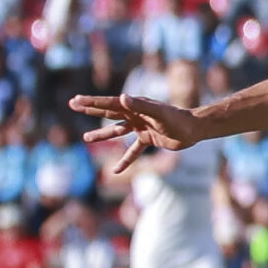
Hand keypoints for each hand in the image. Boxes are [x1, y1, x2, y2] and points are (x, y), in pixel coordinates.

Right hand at [69, 93, 204, 176]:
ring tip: (86, 139)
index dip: (91, 102)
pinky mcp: (148, 139)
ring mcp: (141, 127)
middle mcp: (135, 114)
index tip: (75, 101)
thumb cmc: (177, 119)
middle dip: (91, 109)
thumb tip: (121, 97)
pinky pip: (133, 151)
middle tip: (73, 104)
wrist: (194, 129)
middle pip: (108, 113)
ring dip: (102, 135)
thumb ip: (140, 106)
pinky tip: (115, 170)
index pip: (108, 104)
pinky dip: (125, 160)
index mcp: (135, 106)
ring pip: (117, 132)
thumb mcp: (158, 113)